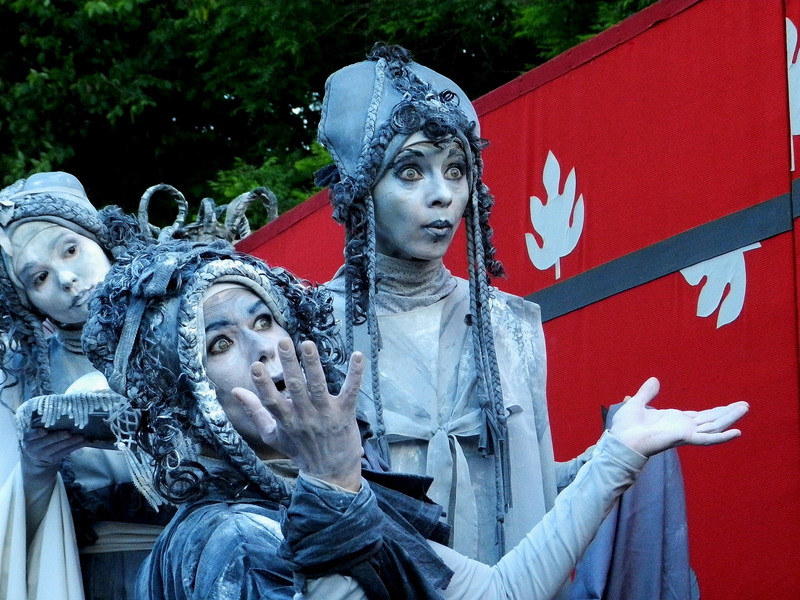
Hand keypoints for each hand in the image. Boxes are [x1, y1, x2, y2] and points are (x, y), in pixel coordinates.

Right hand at [21, 428, 87, 473]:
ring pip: (60, 447)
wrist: (36, 457)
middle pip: (49, 441)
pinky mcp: (53, 459)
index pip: (31, 435)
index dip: (36, 434)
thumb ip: (42, 423)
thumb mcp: (35, 431)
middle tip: (69, 432)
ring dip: (72, 441)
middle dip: (59, 436)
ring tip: (82, 436)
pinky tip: (85, 441)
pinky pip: (66, 451)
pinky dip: (77, 446)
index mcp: (28, 437)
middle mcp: (33, 447)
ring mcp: (43, 454)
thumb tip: (58, 410)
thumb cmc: (38, 437)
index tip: (43, 431)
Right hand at [232, 339, 364, 490]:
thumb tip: (236, 391)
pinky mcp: (345, 413)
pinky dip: (355, 373)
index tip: (256, 366)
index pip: (271, 400)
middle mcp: (304, 416)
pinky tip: (357, 355)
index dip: (263, 384)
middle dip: (289, 363)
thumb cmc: (300, 451)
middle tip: (283, 341)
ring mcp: (325, 414)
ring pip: (318, 386)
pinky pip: (350, 390)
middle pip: (295, 387)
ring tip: (308, 344)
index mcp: (286, 420)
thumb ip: (255, 411)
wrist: (330, 473)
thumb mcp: (272, 435)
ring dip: (313, 364)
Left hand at [609, 377, 748, 456]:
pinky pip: (707, 439)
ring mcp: (685, 433)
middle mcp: (683, 427)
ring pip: (714, 426)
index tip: (728, 406)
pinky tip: (737, 432)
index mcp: (674, 420)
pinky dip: (722, 437)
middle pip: (711, 420)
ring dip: (730, 418)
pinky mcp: (684, 438)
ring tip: (745, 408)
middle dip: (728, 413)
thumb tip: (654, 379)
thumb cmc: (625, 427)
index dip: (715, 411)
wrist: (621, 440)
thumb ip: (647, 392)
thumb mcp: (636, 403)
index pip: (699, 416)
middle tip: (745, 405)